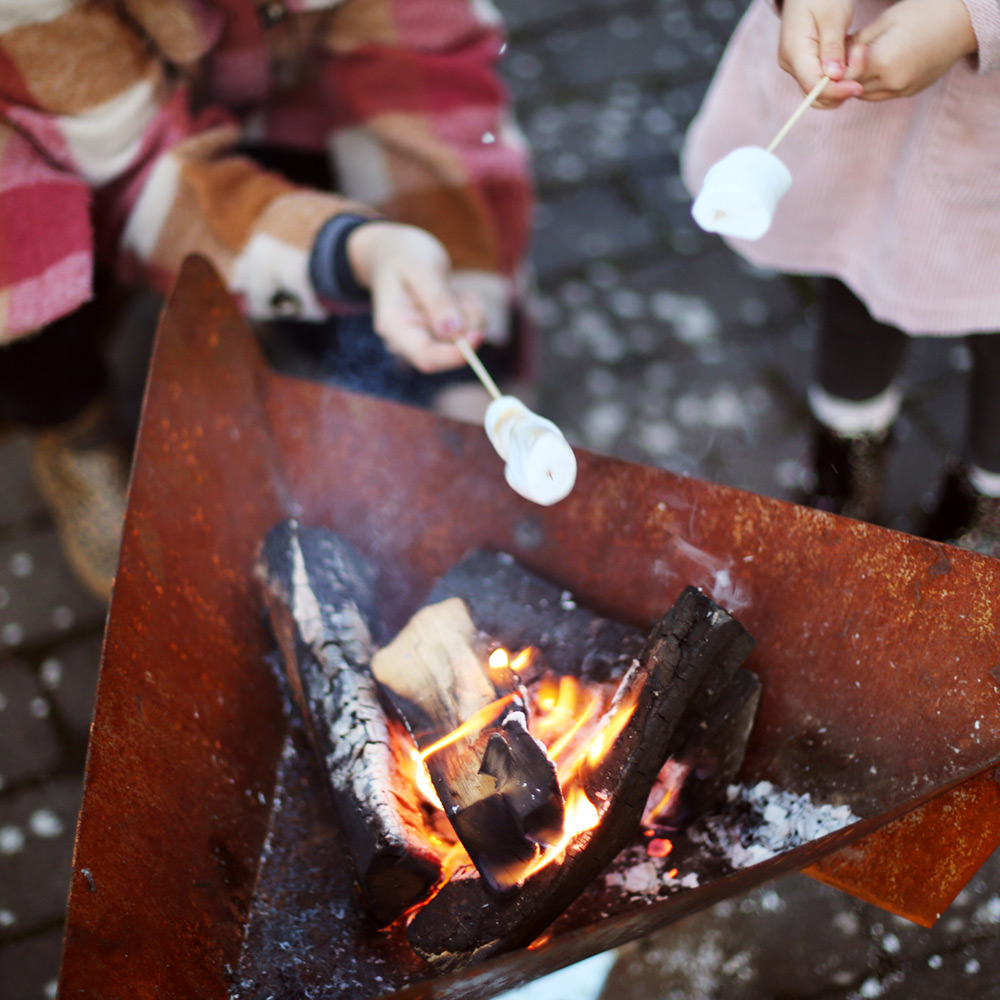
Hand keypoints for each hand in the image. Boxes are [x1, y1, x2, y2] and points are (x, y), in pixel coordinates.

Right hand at [346, 222, 484, 372]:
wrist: (395, 250)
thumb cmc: (404, 254)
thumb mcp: (422, 268)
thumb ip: (438, 299)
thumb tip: (454, 332)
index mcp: (395, 326)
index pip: (426, 357)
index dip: (454, 354)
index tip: (478, 335)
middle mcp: (408, 339)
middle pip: (448, 352)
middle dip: (466, 328)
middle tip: (463, 297)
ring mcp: (425, 337)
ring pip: (464, 340)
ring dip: (471, 315)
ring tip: (454, 290)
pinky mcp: (440, 334)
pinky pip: (469, 331)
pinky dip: (471, 312)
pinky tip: (455, 295)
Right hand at [779, 0, 865, 106]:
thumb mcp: (832, 15)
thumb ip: (832, 47)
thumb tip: (833, 77)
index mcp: (794, 52)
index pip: (813, 85)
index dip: (836, 91)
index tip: (858, 86)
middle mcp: (791, 64)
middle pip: (814, 94)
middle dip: (839, 88)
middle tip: (862, 64)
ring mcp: (795, 66)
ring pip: (818, 91)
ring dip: (839, 85)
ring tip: (857, 59)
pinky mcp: (803, 64)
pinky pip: (820, 81)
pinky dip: (836, 78)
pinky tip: (849, 60)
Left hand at [847, 0, 976, 100]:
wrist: (962, 21)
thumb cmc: (922, 13)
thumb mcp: (884, 22)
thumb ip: (856, 44)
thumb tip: (834, 59)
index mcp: (884, 61)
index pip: (844, 77)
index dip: (836, 68)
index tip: (837, 55)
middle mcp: (892, 82)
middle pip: (851, 88)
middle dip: (844, 76)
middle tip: (843, 58)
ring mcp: (902, 90)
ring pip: (864, 95)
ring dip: (856, 82)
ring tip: (861, 62)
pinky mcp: (909, 93)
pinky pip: (881, 95)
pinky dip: (872, 85)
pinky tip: (877, 68)